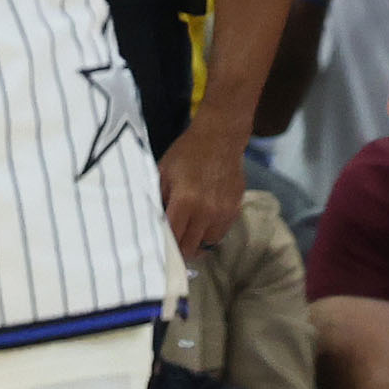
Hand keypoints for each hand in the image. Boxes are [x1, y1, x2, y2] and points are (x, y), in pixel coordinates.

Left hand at [157, 121, 244, 258]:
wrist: (219, 139)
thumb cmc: (186, 153)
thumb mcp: (163, 171)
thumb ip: (158, 198)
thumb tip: (154, 221)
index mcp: (185, 201)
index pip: (173, 236)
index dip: (164, 245)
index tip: (157, 249)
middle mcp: (206, 211)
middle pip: (190, 246)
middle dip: (179, 249)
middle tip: (170, 248)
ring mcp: (223, 213)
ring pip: (207, 243)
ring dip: (196, 241)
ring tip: (186, 234)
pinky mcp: (235, 211)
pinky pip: (220, 233)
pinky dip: (209, 233)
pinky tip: (201, 224)